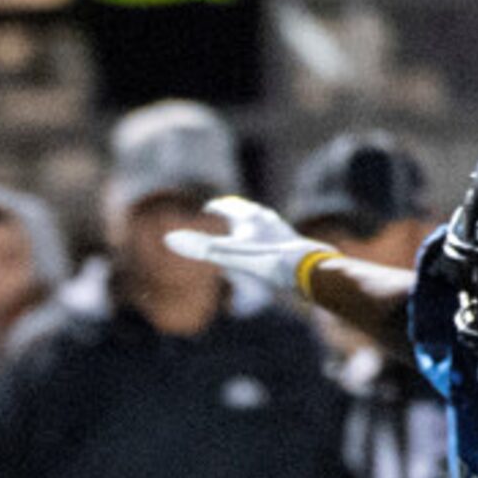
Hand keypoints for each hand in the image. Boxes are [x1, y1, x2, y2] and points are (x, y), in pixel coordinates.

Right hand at [161, 195, 330, 294]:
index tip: (207, 210)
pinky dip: (263, 241)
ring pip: (261, 223)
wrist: (308, 271)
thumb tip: (170, 238)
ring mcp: (281, 231)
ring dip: (249, 226)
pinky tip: (265, 252)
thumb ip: (201, 247)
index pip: (227, 205)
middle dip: (232, 214)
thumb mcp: (229, 256)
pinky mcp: (291, 245)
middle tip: (224, 216)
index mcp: (250, 217)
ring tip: (244, 232)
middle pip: (245, 211)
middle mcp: (266, 219)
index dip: (215, 208)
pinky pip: (273, 238)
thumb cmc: (268, 262)